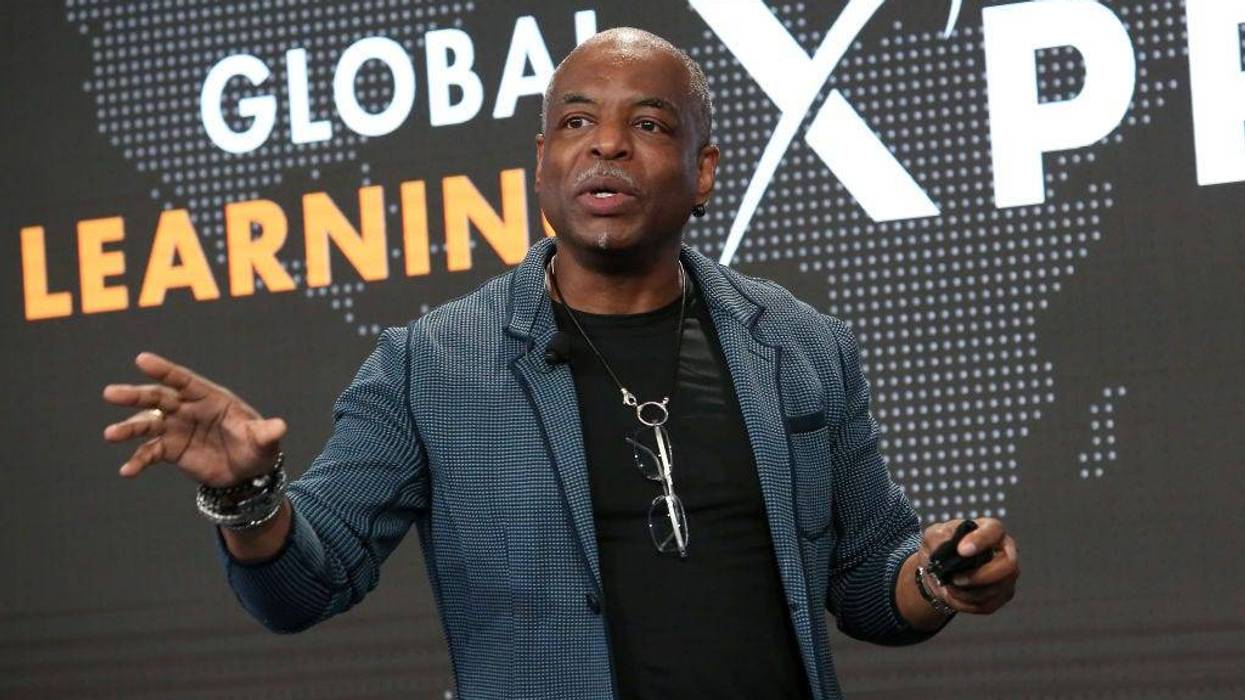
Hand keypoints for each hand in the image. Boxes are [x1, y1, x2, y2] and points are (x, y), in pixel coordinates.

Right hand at [102, 352, 285, 486]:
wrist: (247, 471)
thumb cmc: (256, 446)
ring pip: (147, 424)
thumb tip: (280, 427)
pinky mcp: (171, 450)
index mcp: (210, 397)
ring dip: (128, 428)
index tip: (142, 360)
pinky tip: (127, 471)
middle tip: (111, 393)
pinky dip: (138, 461)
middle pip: (158, 398)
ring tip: (110, 434)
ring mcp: (176, 428)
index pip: (184, 380)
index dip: (164, 370)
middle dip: (135, 395)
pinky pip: (150, 453)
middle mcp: (188, 409)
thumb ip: (267, 433)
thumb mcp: (264, 440)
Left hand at [918, 518, 1018, 613]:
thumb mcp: (934, 536)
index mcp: (990, 529)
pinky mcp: (1003, 594)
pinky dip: (966, 603)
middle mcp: (1006, 551)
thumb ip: (936, 538)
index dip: (980, 541)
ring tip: (949, 586)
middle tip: (954, 578)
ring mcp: (1008, 575)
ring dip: (967, 593)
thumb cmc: (943, 546)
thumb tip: (942, 546)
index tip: (962, 551)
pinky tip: (954, 594)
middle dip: (979, 576)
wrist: (941, 570)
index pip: (994, 531)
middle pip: (1008, 566)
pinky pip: (987, 604)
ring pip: (996, 589)